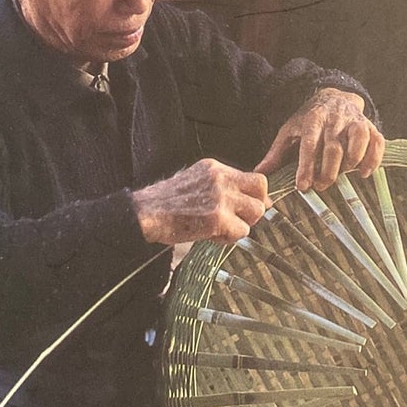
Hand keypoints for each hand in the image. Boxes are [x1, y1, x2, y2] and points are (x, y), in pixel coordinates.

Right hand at [132, 159, 270, 244]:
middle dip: (254, 207)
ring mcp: (221, 197)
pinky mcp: (218, 218)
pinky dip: (229, 238)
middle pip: (261, 190)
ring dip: (242, 224)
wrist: (145, 214)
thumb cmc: (166, 203)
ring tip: (221, 228)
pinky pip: (241, 231)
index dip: (256, 195)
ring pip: (256, 212)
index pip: (254, 177)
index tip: (247, 206)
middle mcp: (221, 178)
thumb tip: (251, 200)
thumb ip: (222, 187)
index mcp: (215, 168)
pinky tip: (211, 236)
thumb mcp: (195, 182)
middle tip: (239, 219)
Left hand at [255, 88, 384, 191]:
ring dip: (352, 162)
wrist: (333, 96)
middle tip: (321, 186)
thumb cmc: (308, 120)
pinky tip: (364, 172)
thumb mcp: (289, 132)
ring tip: (343, 175)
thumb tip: (259, 175)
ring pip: (358, 140)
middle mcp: (334, 120)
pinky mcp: (370, 126)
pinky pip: (377, 141)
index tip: (303, 186)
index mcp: (312, 120)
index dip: (306, 167)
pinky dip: (373, 158)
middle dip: (328, 170)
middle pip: (334, 147)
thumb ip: (275, 155)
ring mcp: (354, 122)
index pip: (309, 145)